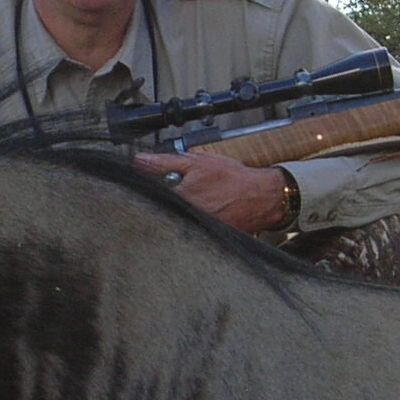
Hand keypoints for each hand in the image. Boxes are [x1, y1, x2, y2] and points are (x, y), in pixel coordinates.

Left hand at [134, 152, 293, 233]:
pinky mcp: (203, 238)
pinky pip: (186, 231)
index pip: (146, 196)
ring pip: (171, 222)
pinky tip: (197, 213)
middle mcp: (183, 218)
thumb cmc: (233, 179)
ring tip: (190, 201)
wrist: (261, 197)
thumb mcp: (196, 162)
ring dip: (172, 212)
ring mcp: (193, 231)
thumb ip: (164, 162)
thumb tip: (139, 160)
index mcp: (178, 199)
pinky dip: (187, 222)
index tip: (143, 182)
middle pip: (156, 212)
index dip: (143, 188)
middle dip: (158, 201)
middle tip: (170, 191)